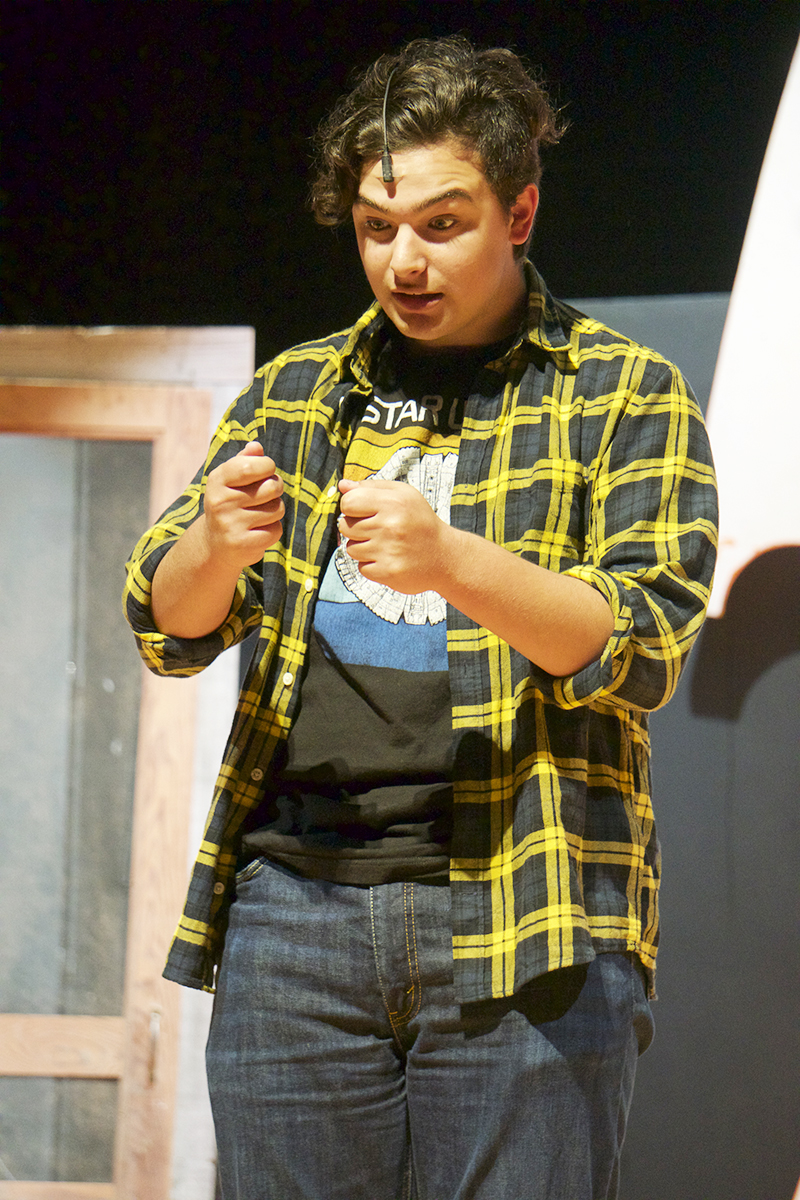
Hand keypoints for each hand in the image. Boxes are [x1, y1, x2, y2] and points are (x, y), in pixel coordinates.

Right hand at [203, 441, 284, 568]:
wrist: (215, 544)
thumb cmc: (230, 503)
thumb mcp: (231, 479)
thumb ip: (244, 460)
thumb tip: (256, 447)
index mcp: (217, 480)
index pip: (252, 465)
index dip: (268, 466)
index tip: (267, 470)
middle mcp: (220, 502)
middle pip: (272, 487)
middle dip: (276, 488)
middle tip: (268, 494)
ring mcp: (230, 524)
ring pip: (277, 509)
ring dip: (275, 511)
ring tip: (260, 514)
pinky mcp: (242, 544)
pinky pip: (275, 531)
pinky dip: (273, 530)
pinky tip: (258, 531)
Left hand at [338, 478, 452, 593]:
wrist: (445, 556)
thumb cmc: (420, 521)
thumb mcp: (403, 495)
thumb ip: (372, 487)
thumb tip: (342, 486)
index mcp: (393, 502)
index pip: (348, 502)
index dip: (351, 507)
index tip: (363, 511)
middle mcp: (390, 526)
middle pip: (345, 526)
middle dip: (356, 528)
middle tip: (378, 530)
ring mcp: (389, 550)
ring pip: (351, 549)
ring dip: (363, 548)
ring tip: (385, 545)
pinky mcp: (388, 571)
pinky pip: (362, 567)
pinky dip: (372, 565)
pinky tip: (389, 559)